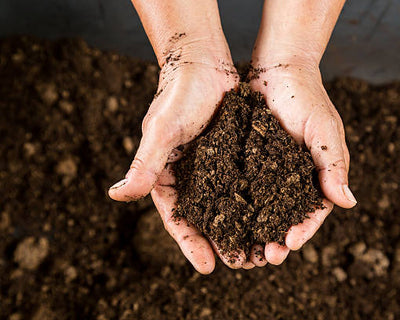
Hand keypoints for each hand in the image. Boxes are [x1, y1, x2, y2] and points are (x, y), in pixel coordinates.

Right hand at [108, 39, 261, 272]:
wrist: (203, 62)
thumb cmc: (178, 94)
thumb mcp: (162, 131)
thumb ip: (144, 164)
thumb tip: (116, 196)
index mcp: (167, 176)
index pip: (177, 218)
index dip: (191, 243)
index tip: (207, 268)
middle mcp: (190, 176)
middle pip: (206, 218)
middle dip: (221, 242)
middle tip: (241, 264)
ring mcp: (214, 167)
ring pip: (228, 205)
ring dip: (242, 228)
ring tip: (260, 250)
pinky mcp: (234, 155)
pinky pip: (245, 183)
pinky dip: (256, 201)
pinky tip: (272, 216)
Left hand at [249, 59, 356, 264]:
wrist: (277, 69)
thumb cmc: (306, 97)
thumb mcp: (324, 130)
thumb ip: (333, 164)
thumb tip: (348, 202)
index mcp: (316, 174)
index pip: (313, 211)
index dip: (303, 229)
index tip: (290, 244)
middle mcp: (292, 178)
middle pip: (286, 217)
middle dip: (277, 239)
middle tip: (265, 257)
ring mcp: (268, 172)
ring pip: (262, 209)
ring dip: (255, 231)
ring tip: (245, 251)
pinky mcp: (247, 162)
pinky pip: (241, 188)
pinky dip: (236, 208)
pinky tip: (225, 222)